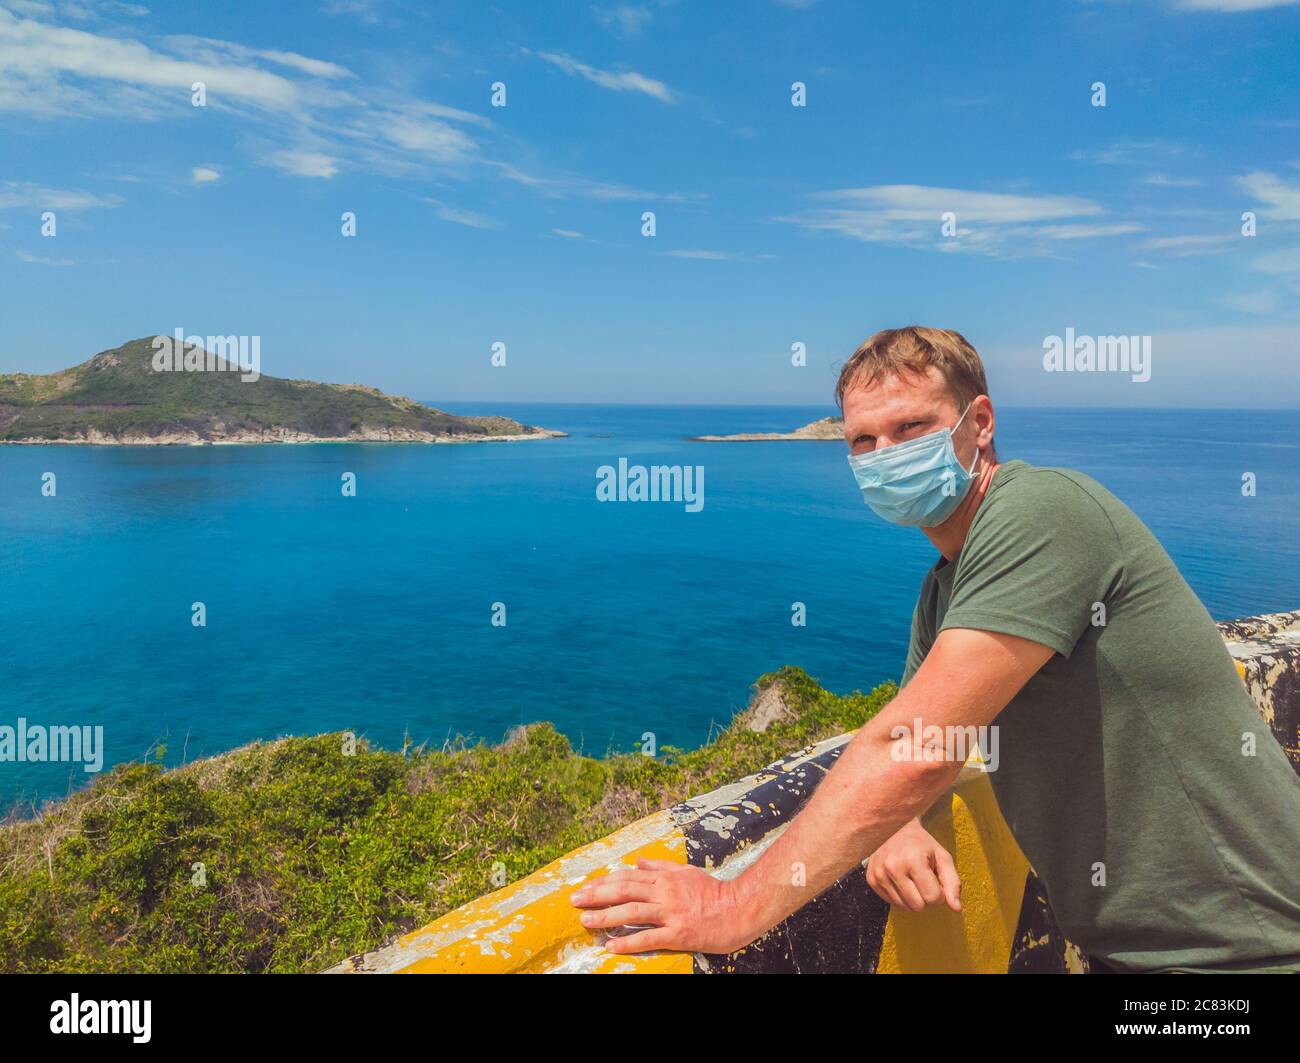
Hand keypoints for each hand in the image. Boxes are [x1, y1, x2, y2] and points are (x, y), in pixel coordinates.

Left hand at [569, 857, 758, 954]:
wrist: (740, 909)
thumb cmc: (713, 891)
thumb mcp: (686, 871)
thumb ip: (661, 866)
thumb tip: (638, 860)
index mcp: (664, 878)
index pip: (627, 877)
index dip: (603, 882)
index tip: (585, 888)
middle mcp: (664, 892)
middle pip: (623, 891)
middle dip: (596, 896)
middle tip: (574, 902)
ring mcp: (671, 913)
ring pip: (631, 912)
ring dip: (605, 917)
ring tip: (586, 922)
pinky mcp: (678, 933)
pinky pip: (649, 937)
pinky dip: (628, 941)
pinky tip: (612, 946)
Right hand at [865, 818, 960, 911]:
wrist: (894, 827)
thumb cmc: (922, 844)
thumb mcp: (942, 857)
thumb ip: (952, 883)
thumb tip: (956, 908)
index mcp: (913, 860)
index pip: (933, 898)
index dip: (939, 892)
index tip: (935, 878)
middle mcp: (892, 868)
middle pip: (918, 906)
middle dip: (925, 896)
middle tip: (923, 879)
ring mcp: (879, 874)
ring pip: (904, 907)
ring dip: (912, 897)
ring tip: (911, 878)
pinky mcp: (871, 879)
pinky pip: (891, 903)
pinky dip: (900, 895)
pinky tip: (900, 879)